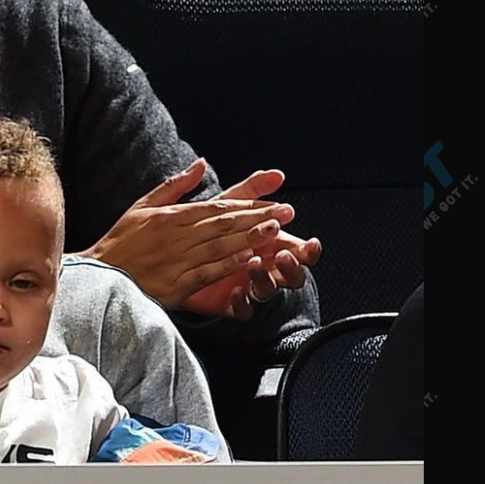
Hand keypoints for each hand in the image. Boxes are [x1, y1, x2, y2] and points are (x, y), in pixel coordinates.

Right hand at [82, 158, 297, 310]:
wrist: (97, 278)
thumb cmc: (120, 243)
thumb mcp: (141, 207)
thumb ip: (173, 186)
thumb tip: (201, 164)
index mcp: (168, 217)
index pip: (214, 207)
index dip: (246, 204)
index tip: (273, 200)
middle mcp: (174, 237)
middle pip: (222, 225)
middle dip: (256, 217)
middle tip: (286, 211)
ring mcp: (175, 262)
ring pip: (219, 247)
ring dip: (249, 238)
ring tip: (276, 231)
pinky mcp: (175, 286)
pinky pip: (207, 274)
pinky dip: (229, 266)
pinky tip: (250, 260)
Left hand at [180, 167, 322, 318]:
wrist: (175, 252)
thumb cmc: (208, 226)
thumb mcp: (227, 203)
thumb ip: (252, 188)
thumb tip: (277, 173)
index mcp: (270, 245)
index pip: (299, 250)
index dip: (307, 250)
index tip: (310, 243)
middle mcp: (265, 266)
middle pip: (292, 274)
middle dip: (292, 266)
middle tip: (284, 255)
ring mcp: (248, 286)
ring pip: (268, 290)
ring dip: (265, 279)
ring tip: (254, 265)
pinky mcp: (229, 303)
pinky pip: (242, 310)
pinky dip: (241, 303)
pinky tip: (235, 292)